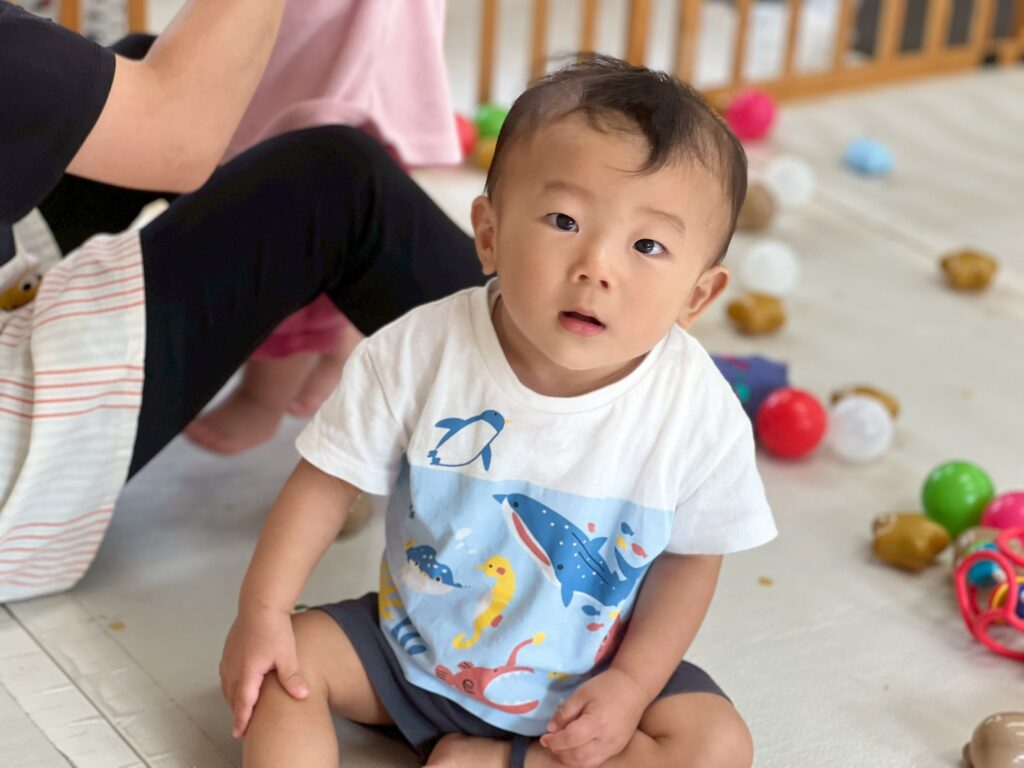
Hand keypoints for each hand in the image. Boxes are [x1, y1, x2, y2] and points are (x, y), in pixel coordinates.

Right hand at [219, 605, 309, 737]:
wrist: (261, 603)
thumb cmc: (274, 626)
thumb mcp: (287, 654)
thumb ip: (292, 677)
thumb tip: (302, 695)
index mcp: (248, 672)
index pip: (244, 704)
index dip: (242, 720)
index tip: (241, 733)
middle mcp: (234, 668)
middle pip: (234, 698)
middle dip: (238, 713)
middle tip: (244, 727)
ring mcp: (229, 659)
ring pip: (228, 688)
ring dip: (234, 700)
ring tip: (242, 710)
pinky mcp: (228, 652)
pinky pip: (226, 676)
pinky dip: (230, 686)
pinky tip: (237, 686)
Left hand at [539, 668, 646, 767]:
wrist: (633, 688)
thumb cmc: (606, 687)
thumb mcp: (581, 694)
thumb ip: (565, 712)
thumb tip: (551, 729)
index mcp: (596, 723)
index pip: (570, 740)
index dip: (554, 741)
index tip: (544, 737)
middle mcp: (606, 740)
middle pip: (577, 756)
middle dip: (559, 752)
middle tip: (550, 742)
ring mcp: (613, 747)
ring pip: (586, 763)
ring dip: (569, 759)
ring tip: (560, 746)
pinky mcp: (616, 749)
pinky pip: (596, 761)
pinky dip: (581, 760)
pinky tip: (574, 749)